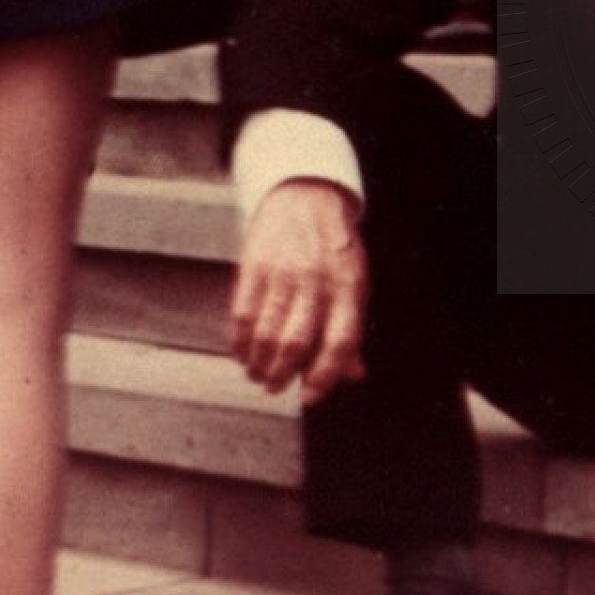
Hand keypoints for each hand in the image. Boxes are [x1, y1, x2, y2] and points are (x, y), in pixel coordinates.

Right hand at [228, 179, 368, 402]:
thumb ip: (351, 329)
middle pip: (296, 343)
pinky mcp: (254, 267)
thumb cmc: (334, 248)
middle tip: (275, 388)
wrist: (305, 197)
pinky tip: (242, 352)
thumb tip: (354, 374)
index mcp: (348, 289)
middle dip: (282, 376)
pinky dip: (239, 342)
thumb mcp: (355, 283)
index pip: (340, 342)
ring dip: (258, 364)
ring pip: (266, 334)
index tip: (310, 397)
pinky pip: (242, 315)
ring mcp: (283, 274)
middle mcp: (317, 282)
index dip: (325, 376)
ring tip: (258, 374)